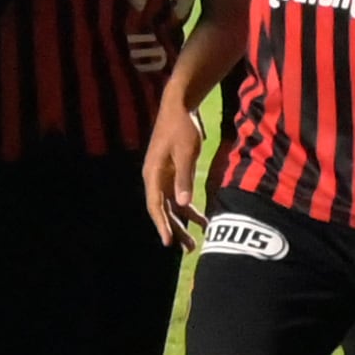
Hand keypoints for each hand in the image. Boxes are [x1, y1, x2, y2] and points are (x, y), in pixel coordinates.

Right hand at [142, 98, 206, 248]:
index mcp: (153, 174)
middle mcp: (155, 178)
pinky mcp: (172, 172)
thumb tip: (184, 204)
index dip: (162, 225)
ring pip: (171, 205)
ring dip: (182, 223)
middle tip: (188, 248)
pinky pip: (178, 196)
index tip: (168, 243)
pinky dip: (188, 209)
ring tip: (194, 241)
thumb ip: (184, 178)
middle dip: (175, 229)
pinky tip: (201, 219)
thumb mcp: (185, 152)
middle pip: (163, 210)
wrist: (179, 106)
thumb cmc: (181, 127)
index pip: (155, 206)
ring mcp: (163, 176)